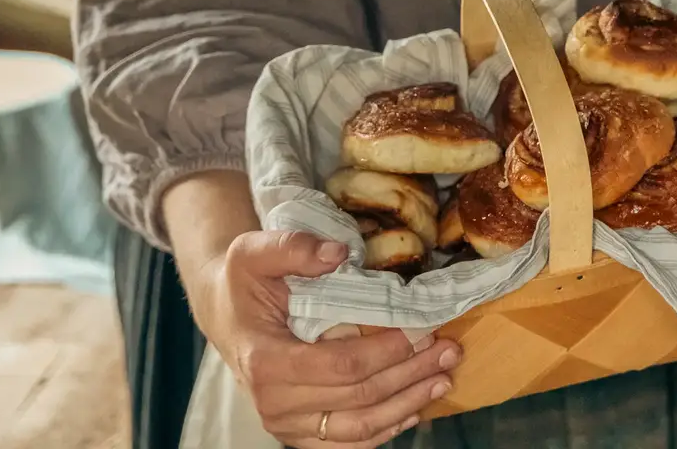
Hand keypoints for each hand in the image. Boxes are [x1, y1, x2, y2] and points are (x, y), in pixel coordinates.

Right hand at [202, 229, 459, 446]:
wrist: (226, 314)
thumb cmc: (243, 281)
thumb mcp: (254, 251)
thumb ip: (293, 247)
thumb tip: (339, 252)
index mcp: (266, 361)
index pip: (341, 365)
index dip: (387, 351)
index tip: (423, 330)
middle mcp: (275, 404)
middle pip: (359, 398)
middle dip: (410, 374)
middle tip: (450, 350)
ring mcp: (287, 424)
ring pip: (359, 427)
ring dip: (407, 404)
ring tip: (444, 378)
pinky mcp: (300, 432)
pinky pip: (348, 442)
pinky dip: (385, 429)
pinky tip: (415, 409)